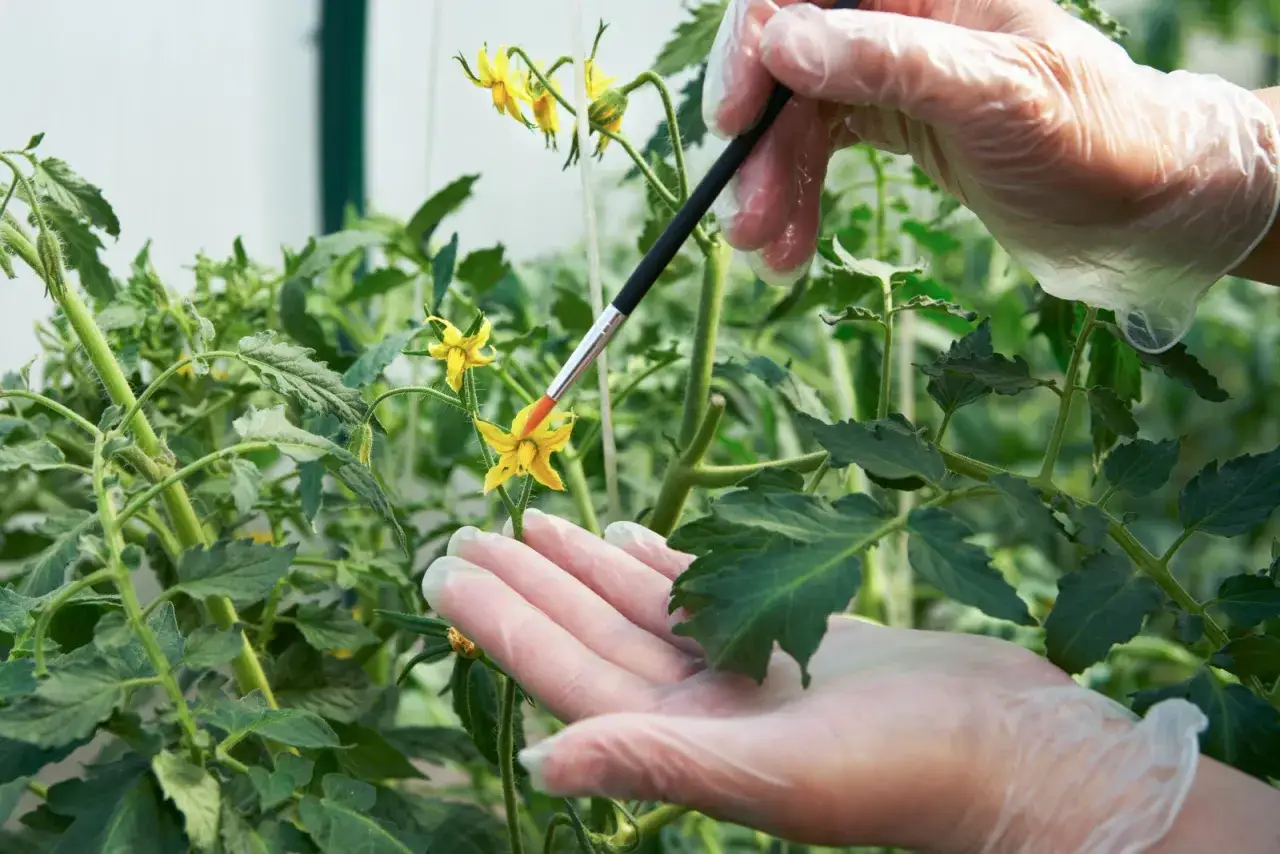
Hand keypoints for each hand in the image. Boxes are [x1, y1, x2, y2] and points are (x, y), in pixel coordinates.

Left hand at [420, 509, 1207, 851]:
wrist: (1022, 752)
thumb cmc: (910, 772)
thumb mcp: (777, 773)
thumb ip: (656, 762)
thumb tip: (541, 762)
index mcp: (685, 745)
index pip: (565, 674)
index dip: (502, 622)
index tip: (446, 570)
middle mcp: (703, 711)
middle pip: (591, 635)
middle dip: (529, 584)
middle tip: (466, 531)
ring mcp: (749, 673)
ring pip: (643, 610)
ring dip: (585, 567)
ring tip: (533, 521)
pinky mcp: (796, 638)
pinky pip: (708, 594)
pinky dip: (662, 566)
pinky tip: (627, 537)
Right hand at [705, 0, 1279, 352]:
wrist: (1145, 206)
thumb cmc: (1093, 139)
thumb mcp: (992, 97)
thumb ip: (889, 60)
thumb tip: (785, 42)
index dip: (756, 44)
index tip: (734, 116)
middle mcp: (901, 16)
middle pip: (790, 59)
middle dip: (760, 141)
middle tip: (742, 216)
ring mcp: (894, 68)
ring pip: (798, 113)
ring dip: (773, 183)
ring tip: (769, 251)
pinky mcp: (894, 117)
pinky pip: (820, 149)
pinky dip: (798, 196)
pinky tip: (792, 244)